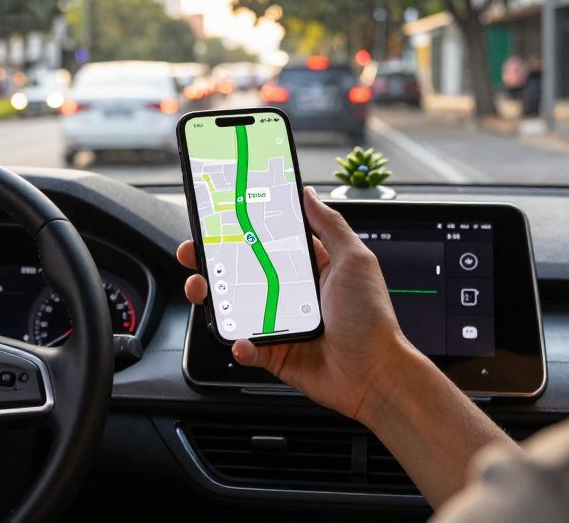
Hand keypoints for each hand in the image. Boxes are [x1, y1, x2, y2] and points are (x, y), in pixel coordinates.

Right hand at [179, 187, 411, 420]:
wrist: (375, 374)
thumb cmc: (371, 318)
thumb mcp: (355, 259)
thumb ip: (330, 225)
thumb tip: (308, 194)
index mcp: (307, 268)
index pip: (265, 242)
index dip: (239, 230)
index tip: (217, 218)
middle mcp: (289, 294)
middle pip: (240, 272)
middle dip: (211, 260)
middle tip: (193, 251)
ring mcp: (278, 324)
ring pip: (233, 307)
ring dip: (212, 297)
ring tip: (201, 288)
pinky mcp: (273, 353)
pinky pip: (246, 347)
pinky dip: (238, 343)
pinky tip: (242, 339)